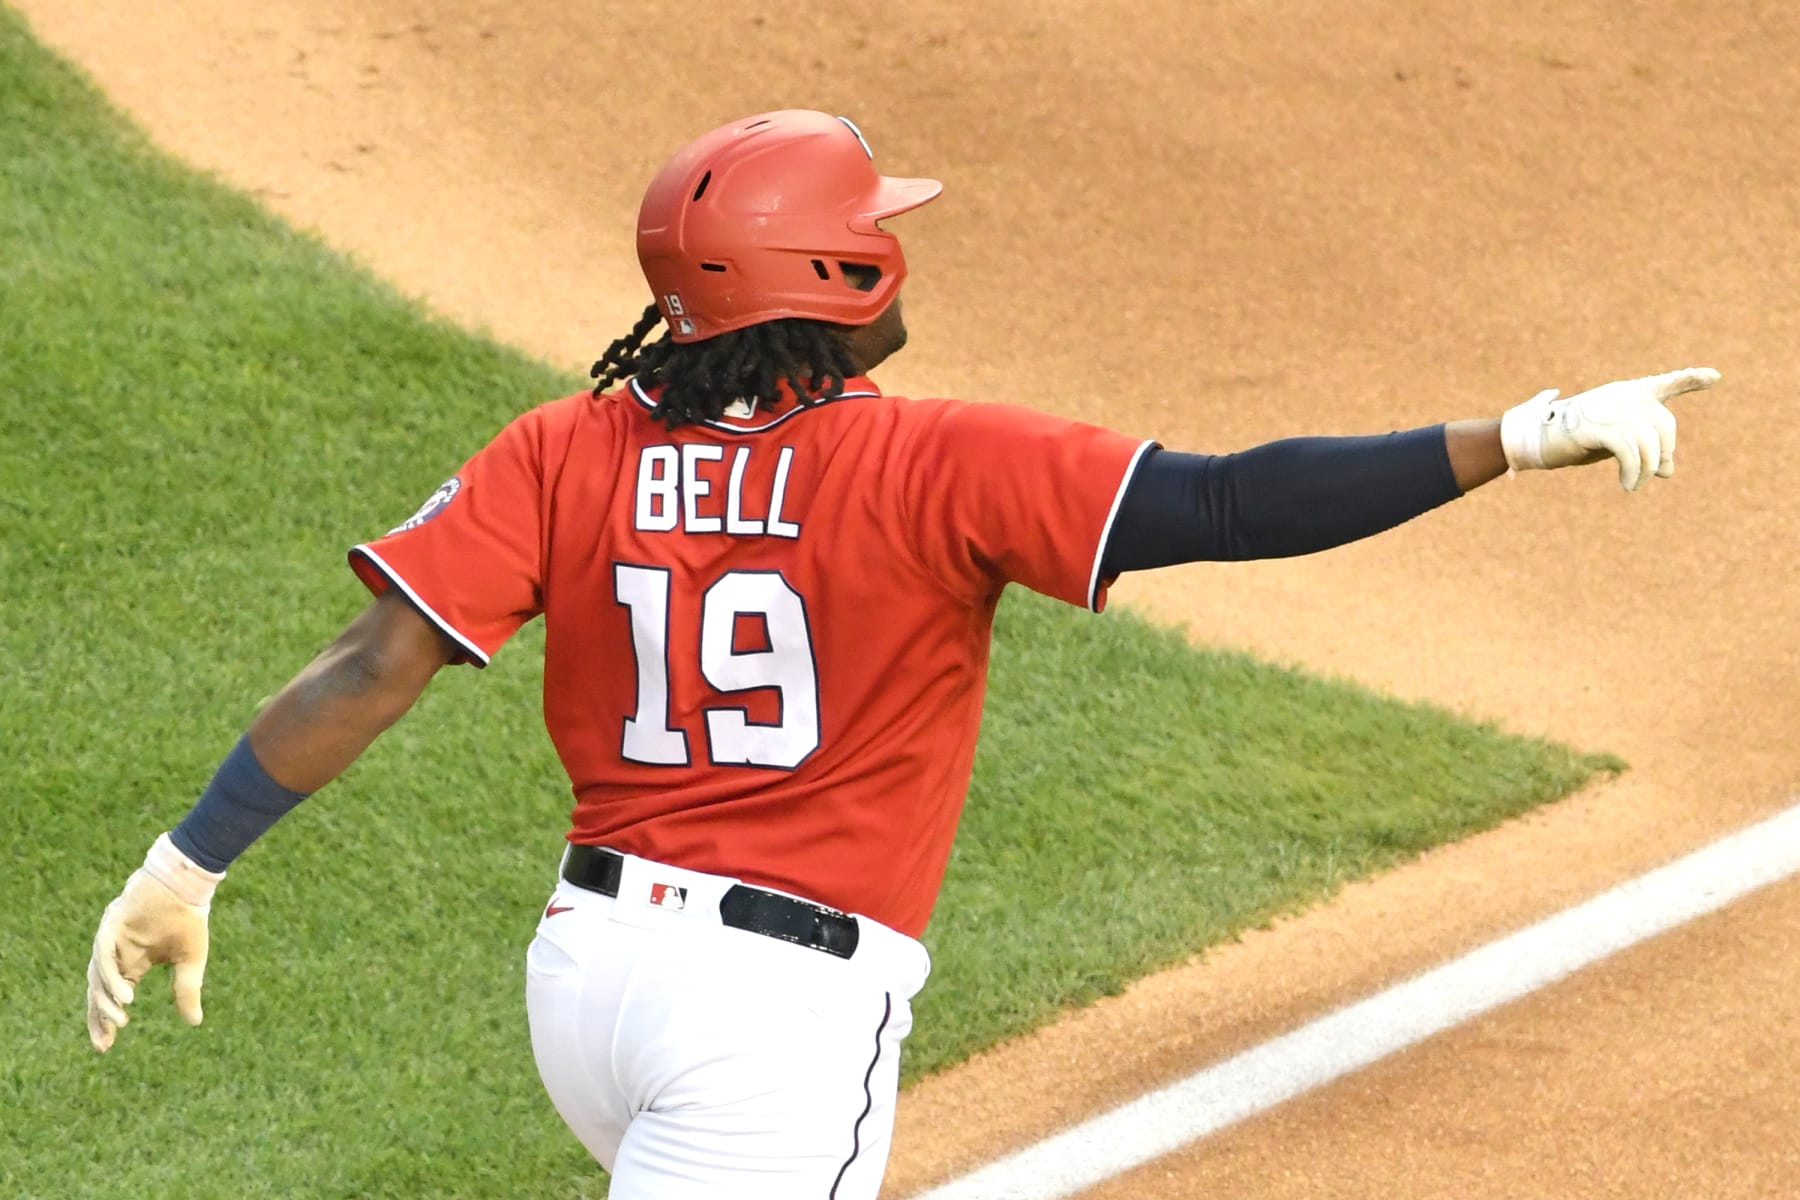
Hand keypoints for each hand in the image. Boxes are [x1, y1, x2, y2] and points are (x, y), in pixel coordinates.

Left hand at [86, 834, 223, 1051]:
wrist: (187, 884)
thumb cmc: (189, 919)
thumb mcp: (190, 962)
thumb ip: (187, 991)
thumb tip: (194, 1023)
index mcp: (133, 962)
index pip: (112, 996)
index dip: (106, 1021)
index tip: (106, 1047)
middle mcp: (116, 953)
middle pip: (97, 992)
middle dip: (98, 1018)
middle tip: (103, 1044)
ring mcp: (111, 940)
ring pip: (97, 977)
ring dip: (107, 1000)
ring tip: (121, 1018)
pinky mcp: (110, 926)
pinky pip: (104, 957)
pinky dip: (111, 977)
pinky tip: (125, 996)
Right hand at [1500, 367, 1719, 490]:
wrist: (1534, 439)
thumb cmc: (1575, 441)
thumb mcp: (1616, 445)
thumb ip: (1644, 451)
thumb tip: (1669, 470)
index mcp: (1628, 394)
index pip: (1665, 383)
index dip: (1690, 379)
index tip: (1715, 377)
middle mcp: (1622, 396)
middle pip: (1663, 424)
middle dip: (1663, 453)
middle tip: (1650, 475)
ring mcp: (1609, 408)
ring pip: (1648, 441)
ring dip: (1646, 469)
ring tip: (1634, 485)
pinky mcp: (1596, 425)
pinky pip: (1629, 450)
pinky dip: (1633, 471)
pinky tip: (1628, 485)